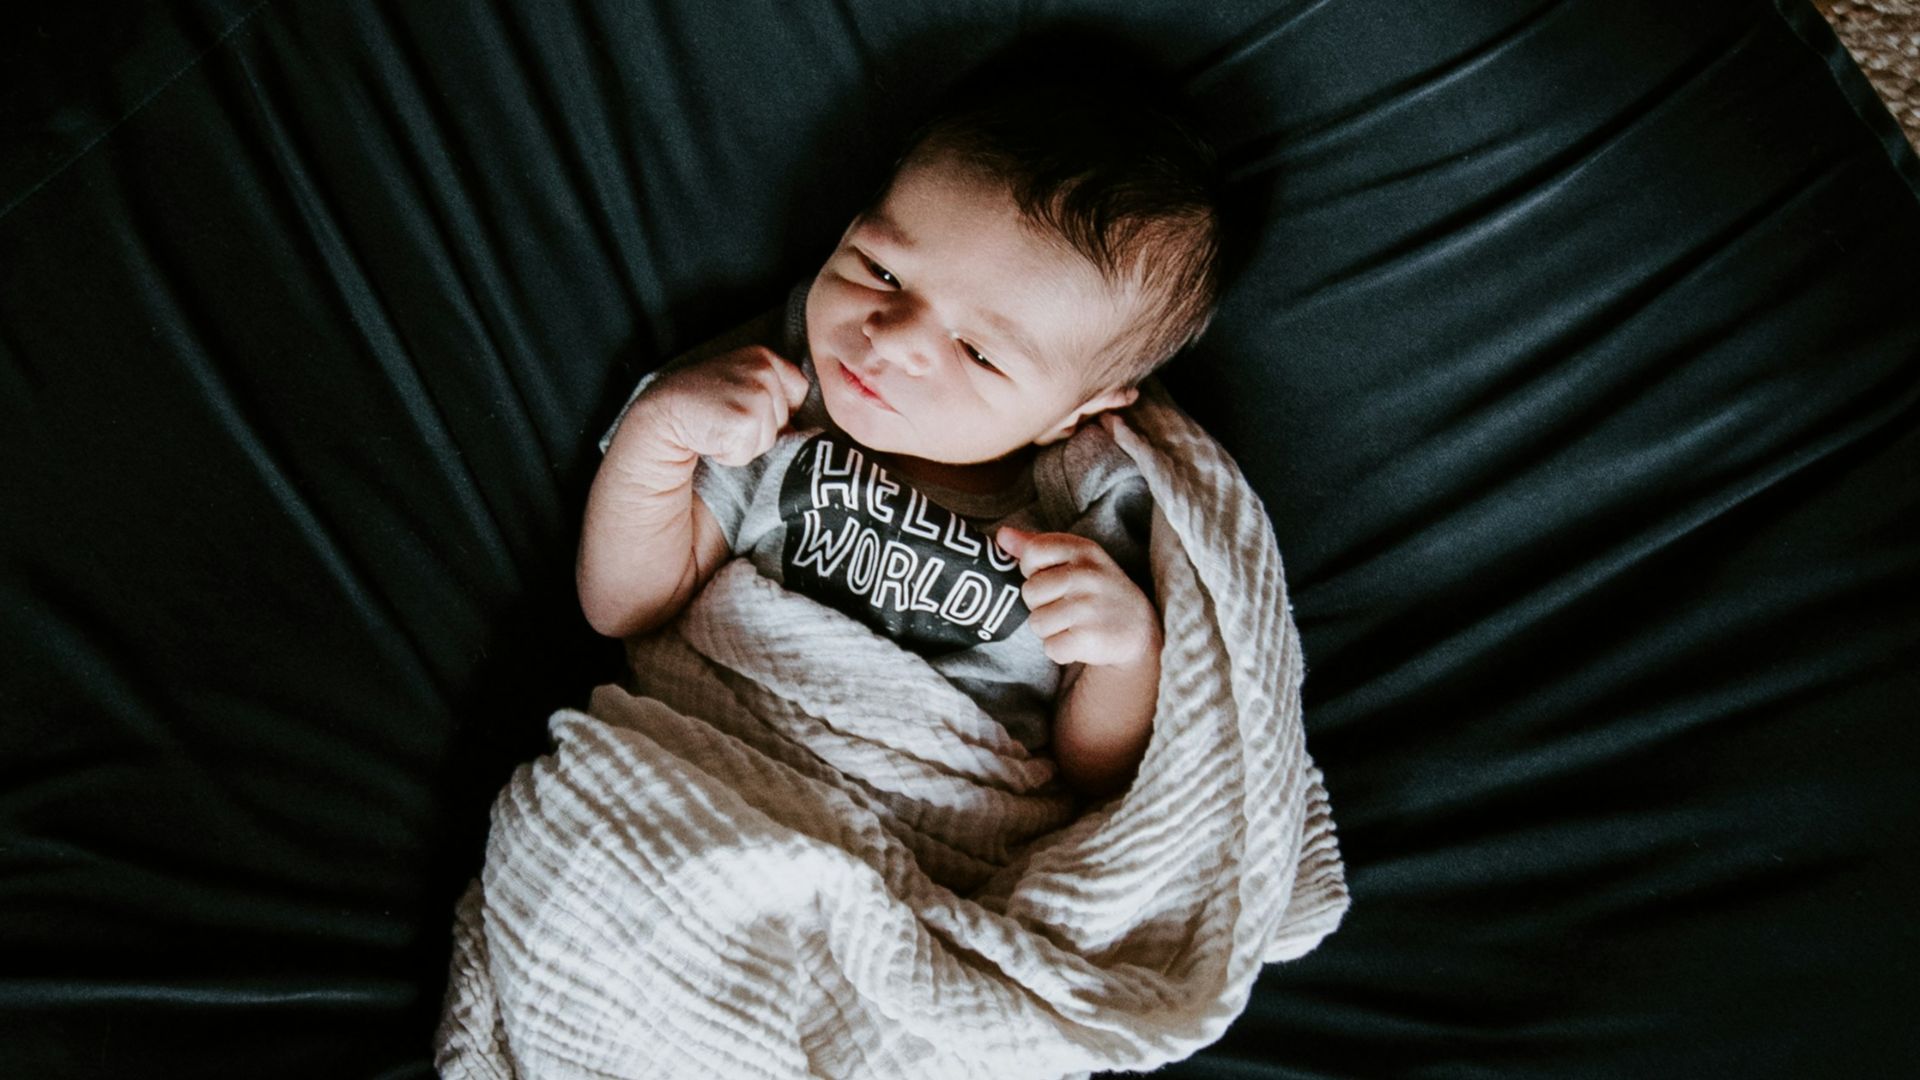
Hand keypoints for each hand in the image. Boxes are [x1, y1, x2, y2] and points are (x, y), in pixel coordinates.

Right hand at [642, 345, 809, 466]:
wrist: (662, 417)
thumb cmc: (702, 407)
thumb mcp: (741, 384)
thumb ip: (772, 393)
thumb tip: (801, 425)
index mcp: (764, 356)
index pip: (799, 391)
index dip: (775, 409)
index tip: (742, 406)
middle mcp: (763, 370)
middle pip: (785, 419)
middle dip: (759, 428)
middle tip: (725, 418)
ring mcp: (756, 394)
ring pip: (770, 439)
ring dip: (745, 443)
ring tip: (718, 427)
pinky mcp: (745, 421)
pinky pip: (750, 453)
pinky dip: (732, 455)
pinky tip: (712, 438)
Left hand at [995, 527, 1160, 667]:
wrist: (1138, 629)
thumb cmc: (1096, 590)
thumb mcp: (1076, 559)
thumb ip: (1037, 546)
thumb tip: (1001, 535)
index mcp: (1082, 550)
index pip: (1032, 553)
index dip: (1034, 571)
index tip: (1054, 578)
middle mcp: (1086, 575)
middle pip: (1030, 592)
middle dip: (1042, 605)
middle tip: (1069, 606)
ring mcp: (1088, 607)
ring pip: (1036, 623)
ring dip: (1051, 630)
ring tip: (1075, 623)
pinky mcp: (1088, 638)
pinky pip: (1050, 648)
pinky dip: (1062, 651)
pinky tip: (1081, 640)